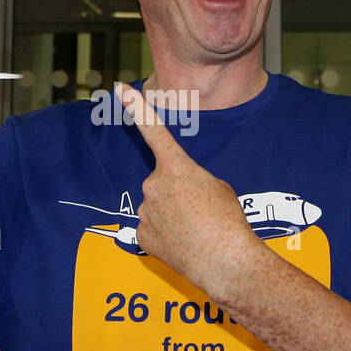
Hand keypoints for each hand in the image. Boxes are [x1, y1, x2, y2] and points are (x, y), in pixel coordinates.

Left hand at [116, 82, 267, 297]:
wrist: (226, 263)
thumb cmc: (230, 223)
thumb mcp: (218, 188)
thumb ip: (192, 180)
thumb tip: (178, 191)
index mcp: (177, 167)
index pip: (153, 131)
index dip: (137, 107)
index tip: (119, 88)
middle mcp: (154, 185)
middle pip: (162, 183)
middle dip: (178, 194)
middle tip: (202, 212)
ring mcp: (145, 210)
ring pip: (157, 206)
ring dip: (173, 215)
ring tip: (196, 231)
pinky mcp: (142, 234)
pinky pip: (152, 227)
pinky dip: (166, 234)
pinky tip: (184, 244)